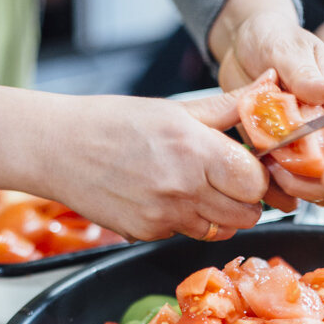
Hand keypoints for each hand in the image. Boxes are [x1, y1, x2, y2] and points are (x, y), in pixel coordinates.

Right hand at [0, 85, 267, 242]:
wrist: (56, 149)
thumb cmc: (113, 122)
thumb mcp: (174, 108)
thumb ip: (227, 109)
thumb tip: (267, 89)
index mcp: (194, 150)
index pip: (256, 182)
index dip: (258, 177)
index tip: (249, 167)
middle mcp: (182, 189)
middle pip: (246, 214)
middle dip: (246, 200)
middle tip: (230, 181)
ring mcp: (165, 217)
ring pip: (220, 230)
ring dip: (219, 214)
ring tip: (197, 188)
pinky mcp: (148, 234)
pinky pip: (186, 234)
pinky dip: (186, 220)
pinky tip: (166, 197)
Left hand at [209, 0, 323, 211]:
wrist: (242, 45)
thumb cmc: (272, 37)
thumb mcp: (286, 46)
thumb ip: (303, 72)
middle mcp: (322, 132)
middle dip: (316, 186)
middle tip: (284, 172)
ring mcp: (299, 148)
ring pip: (313, 189)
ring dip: (293, 190)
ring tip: (266, 166)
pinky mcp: (274, 157)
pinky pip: (281, 187)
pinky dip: (271, 191)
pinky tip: (256, 174)